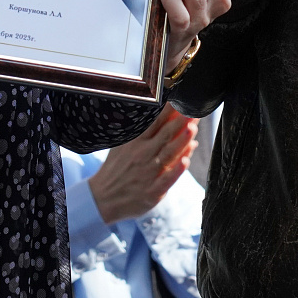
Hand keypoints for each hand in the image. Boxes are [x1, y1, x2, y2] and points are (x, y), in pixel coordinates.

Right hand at [89, 107, 197, 224]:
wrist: (103, 197)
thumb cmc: (118, 169)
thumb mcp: (125, 146)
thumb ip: (145, 133)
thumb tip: (165, 118)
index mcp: (136, 142)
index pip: (156, 122)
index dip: (170, 111)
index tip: (182, 100)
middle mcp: (143, 155)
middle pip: (165, 135)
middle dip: (181, 122)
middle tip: (194, 109)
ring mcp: (148, 173)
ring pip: (168, 154)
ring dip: (181, 141)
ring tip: (192, 129)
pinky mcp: (152, 191)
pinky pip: (166, 179)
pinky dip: (176, 170)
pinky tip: (186, 161)